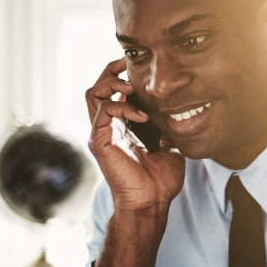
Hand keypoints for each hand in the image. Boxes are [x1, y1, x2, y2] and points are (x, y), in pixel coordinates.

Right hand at [85, 58, 184, 213]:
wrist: (152, 202)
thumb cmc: (161, 181)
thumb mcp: (169, 145)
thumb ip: (165, 127)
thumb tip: (173, 111)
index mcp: (122, 127)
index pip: (113, 93)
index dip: (122, 76)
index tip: (139, 67)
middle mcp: (109, 127)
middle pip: (97, 87)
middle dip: (111, 71)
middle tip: (127, 65)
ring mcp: (102, 133)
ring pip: (93, 93)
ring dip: (111, 83)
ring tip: (131, 87)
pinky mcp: (100, 140)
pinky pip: (104, 111)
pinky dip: (123, 106)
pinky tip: (142, 116)